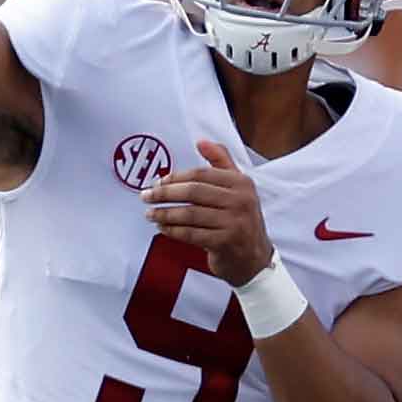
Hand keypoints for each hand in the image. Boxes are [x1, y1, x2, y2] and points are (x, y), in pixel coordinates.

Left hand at [144, 140, 276, 284]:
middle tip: (146, 196)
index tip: (158, 181)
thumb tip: (201, 142)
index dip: (176, 177)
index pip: (201, 174)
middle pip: (194, 192)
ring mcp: (234, 222)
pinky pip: (191, 234)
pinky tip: (163, 228)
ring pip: (190, 214)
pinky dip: (173, 231)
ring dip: (165, 214)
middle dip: (165, 194)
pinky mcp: (225, 243)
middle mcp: (241, 200)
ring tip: (150, 214)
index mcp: (242, 183)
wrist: (254, 260)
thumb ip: (221, 162)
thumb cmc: (240, 221)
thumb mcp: (237, 189)